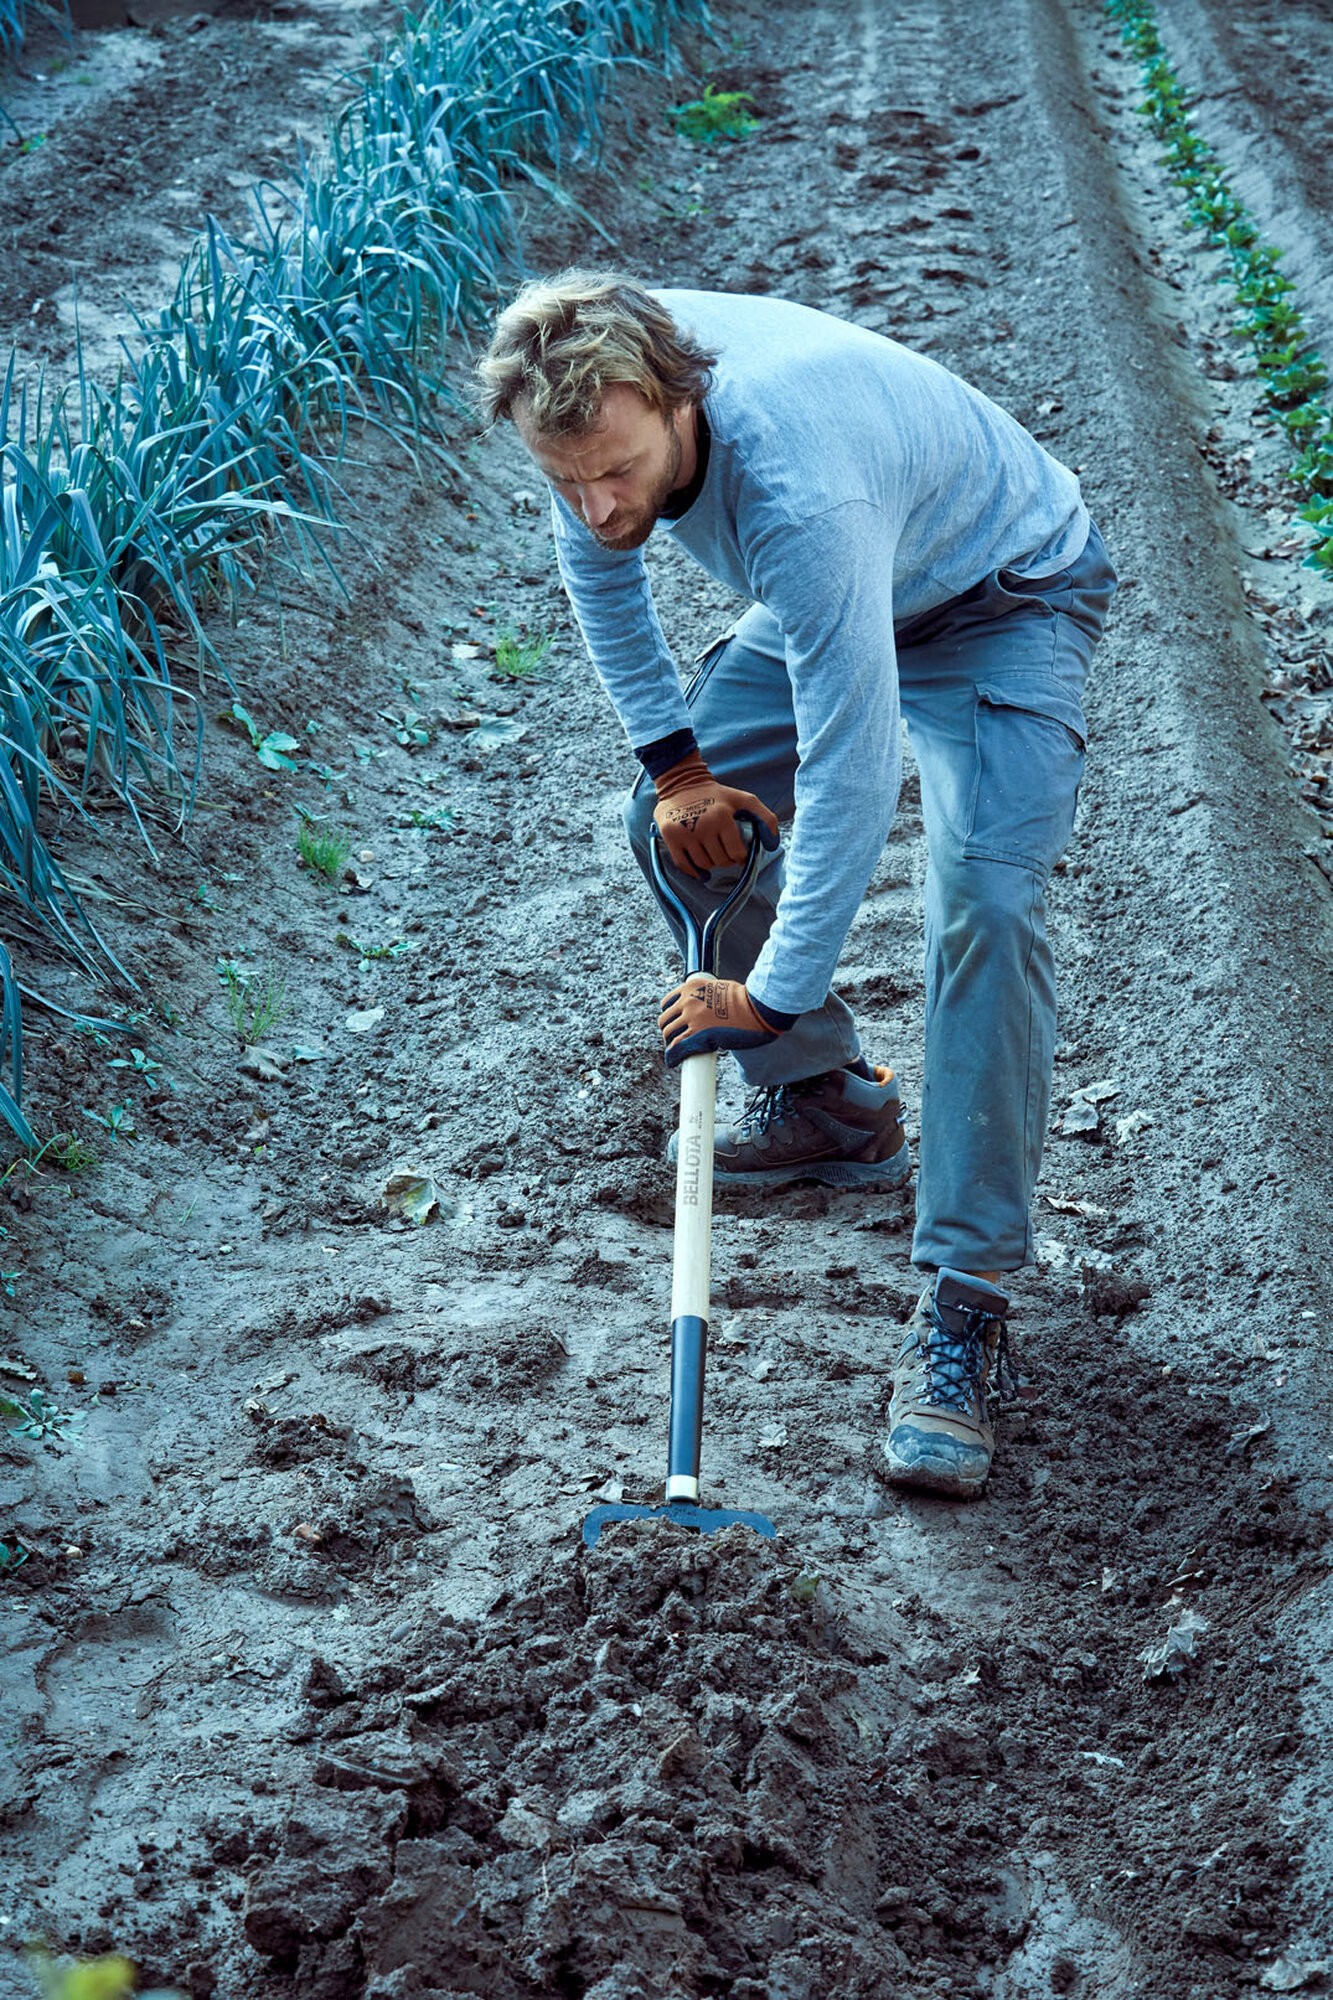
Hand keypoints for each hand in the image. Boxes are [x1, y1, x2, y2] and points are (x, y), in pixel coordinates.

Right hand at [652, 752, 778, 876]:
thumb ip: (765, 818)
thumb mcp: (745, 800)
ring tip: (712, 853)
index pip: (736, 854)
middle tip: (724, 851)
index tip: (737, 852)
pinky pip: (684, 865)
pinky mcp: (671, 838)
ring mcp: (685, 833)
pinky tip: (700, 870)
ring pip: (704, 864)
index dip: (740, 856)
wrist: (682, 784)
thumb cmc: (717, 795)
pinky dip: (694, 871)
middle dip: (725, 860)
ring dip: (711, 864)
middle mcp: (703, 826)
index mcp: (722, 817)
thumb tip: (773, 844)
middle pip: (720, 861)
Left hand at [658, 975, 784, 1068]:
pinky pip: (676, 1048)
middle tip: (676, 1039)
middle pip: (665, 1019)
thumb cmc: (747, 1000)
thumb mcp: (721, 989)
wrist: (758, 1008)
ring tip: (677, 1051)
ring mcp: (691, 1017)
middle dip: (669, 1030)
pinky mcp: (698, 1035)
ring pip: (668, 1034)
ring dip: (670, 1044)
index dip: (670, 1016)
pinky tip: (673, 1062)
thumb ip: (708, 997)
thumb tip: (707, 1011)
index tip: (674, 1024)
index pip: (668, 1003)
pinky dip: (672, 1057)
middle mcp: (687, 1000)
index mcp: (692, 987)